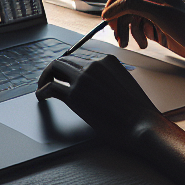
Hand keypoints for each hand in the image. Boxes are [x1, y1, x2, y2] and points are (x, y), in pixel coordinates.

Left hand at [36, 53, 160, 148]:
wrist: (142, 125)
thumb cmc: (138, 111)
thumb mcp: (125, 84)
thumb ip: (109, 78)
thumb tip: (96, 85)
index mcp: (107, 60)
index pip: (81, 58)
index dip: (70, 68)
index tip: (64, 75)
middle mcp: (94, 64)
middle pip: (66, 60)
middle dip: (55, 69)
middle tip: (49, 80)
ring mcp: (83, 78)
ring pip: (55, 68)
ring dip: (46, 77)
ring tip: (43, 87)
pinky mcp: (75, 96)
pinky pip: (51, 88)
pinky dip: (43, 90)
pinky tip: (41, 97)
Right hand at [103, 0, 184, 59]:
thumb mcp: (157, 13)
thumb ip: (132, 6)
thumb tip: (111, 9)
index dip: (114, 2)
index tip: (107, 16)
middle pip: (125, 7)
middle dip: (120, 22)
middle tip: (117, 34)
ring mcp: (152, 13)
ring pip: (129, 20)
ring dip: (126, 32)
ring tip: (127, 44)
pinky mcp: (153, 26)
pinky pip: (136, 30)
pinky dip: (136, 38)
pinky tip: (144, 44)